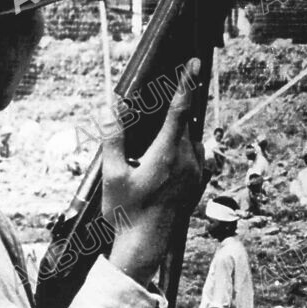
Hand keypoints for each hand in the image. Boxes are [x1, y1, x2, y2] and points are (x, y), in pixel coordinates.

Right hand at [104, 59, 204, 285]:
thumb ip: (111, 140)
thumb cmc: (126, 211)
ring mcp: (197, 172)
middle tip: (165, 98)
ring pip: (192, 137)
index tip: (194, 62)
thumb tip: (108, 108)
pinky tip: (166, 155)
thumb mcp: (111, 175)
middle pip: (186, 121)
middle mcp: (188, 160)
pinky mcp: (199, 182)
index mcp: (167, 154)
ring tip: (157, 139)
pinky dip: (184, 146)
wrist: (145, 245)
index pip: (180, 110)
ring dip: (179, 130)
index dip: (186, 83)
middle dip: (177, 106)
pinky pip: (196, 154)